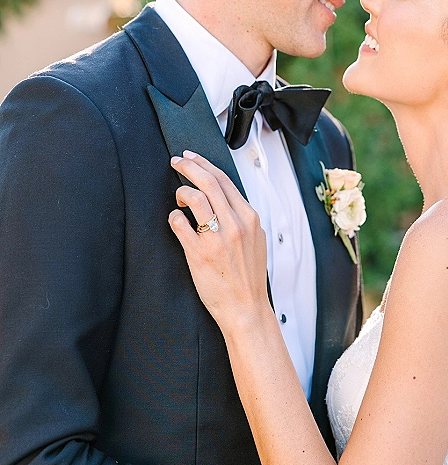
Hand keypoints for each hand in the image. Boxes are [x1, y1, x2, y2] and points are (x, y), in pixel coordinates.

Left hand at [169, 152, 270, 330]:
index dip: (204, 164)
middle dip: (189, 166)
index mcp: (249, 219)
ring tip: (178, 198)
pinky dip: (174, 217)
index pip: (224, 180)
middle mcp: (235, 225)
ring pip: (194, 198)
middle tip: (176, 162)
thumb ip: (241, 218)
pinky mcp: (199, 253)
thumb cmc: (248, 277)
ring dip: (181, 192)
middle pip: (208, 182)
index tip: (191, 157)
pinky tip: (176, 220)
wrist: (245, 308)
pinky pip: (180, 223)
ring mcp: (217, 238)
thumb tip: (223, 198)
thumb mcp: (255, 241)